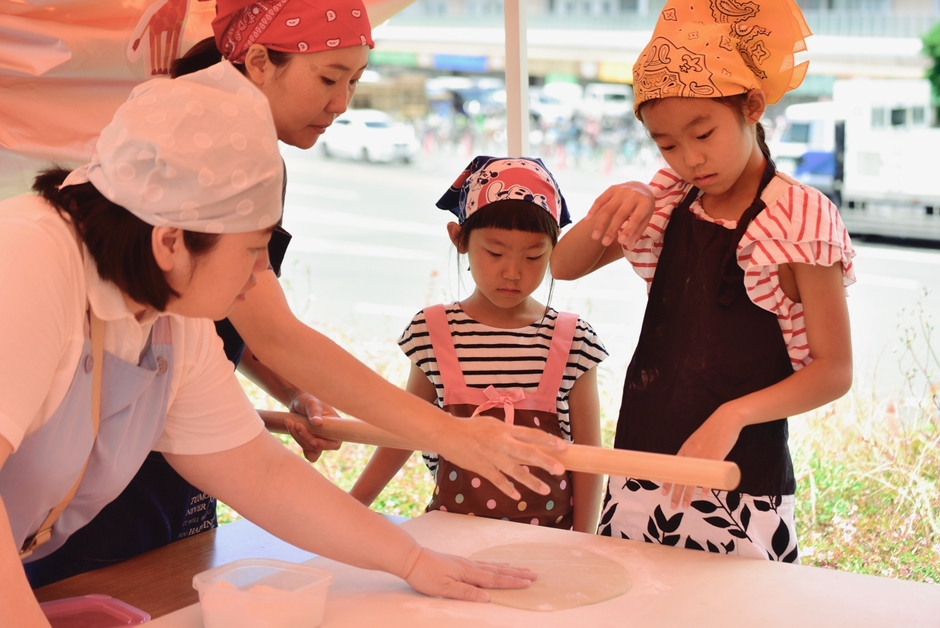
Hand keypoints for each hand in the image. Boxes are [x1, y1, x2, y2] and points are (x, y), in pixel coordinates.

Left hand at [286, 392, 342, 461]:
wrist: (298, 401)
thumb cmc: (308, 400)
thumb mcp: (312, 403)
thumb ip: (315, 412)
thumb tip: (318, 423)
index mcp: (335, 426)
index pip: (335, 443)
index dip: (325, 445)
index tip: (313, 440)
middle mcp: (329, 435)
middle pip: (320, 447)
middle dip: (306, 438)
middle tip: (297, 424)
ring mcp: (318, 439)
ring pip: (310, 450)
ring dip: (299, 438)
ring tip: (291, 422)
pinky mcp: (309, 442)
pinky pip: (304, 449)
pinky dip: (296, 439)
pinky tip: (291, 427)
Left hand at [403, 547, 535, 602]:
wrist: (412, 558)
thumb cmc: (426, 575)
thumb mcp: (444, 588)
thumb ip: (466, 592)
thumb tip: (487, 597)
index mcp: (468, 573)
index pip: (494, 580)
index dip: (512, 582)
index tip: (527, 583)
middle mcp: (470, 566)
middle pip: (498, 571)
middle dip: (517, 574)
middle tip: (534, 574)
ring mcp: (466, 563)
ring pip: (493, 566)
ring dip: (510, 568)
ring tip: (523, 569)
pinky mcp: (461, 562)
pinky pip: (485, 563)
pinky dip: (496, 564)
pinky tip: (500, 564)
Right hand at [438, 415, 566, 500]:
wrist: (447, 434)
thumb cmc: (471, 428)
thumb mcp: (493, 424)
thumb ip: (509, 432)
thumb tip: (525, 439)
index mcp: (506, 429)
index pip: (532, 434)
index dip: (548, 441)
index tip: (564, 447)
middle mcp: (502, 442)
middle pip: (528, 453)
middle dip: (545, 462)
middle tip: (560, 470)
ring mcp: (492, 456)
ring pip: (515, 471)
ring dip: (531, 481)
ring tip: (545, 490)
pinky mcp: (482, 468)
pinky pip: (498, 480)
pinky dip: (507, 488)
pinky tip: (517, 496)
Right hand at [587, 182, 654, 247]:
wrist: (640, 186)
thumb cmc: (643, 207)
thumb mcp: (646, 218)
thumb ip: (638, 232)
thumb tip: (629, 246)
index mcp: (645, 203)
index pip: (636, 218)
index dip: (628, 230)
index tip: (620, 241)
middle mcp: (633, 195)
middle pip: (620, 214)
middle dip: (611, 230)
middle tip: (604, 243)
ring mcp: (621, 191)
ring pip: (607, 209)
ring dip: (600, 224)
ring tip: (594, 237)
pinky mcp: (612, 189)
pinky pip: (600, 200)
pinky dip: (593, 210)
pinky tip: (587, 220)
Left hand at [662, 404, 742, 508]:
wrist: (726, 419)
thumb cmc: (713, 431)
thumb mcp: (698, 440)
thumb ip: (694, 452)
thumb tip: (692, 466)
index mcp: (686, 448)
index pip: (673, 468)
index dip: (668, 481)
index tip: (663, 492)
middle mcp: (692, 453)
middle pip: (681, 477)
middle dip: (676, 493)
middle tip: (673, 506)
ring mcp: (704, 455)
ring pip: (693, 479)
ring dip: (689, 494)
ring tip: (685, 505)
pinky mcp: (716, 456)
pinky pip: (710, 475)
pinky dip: (707, 486)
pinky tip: (704, 495)